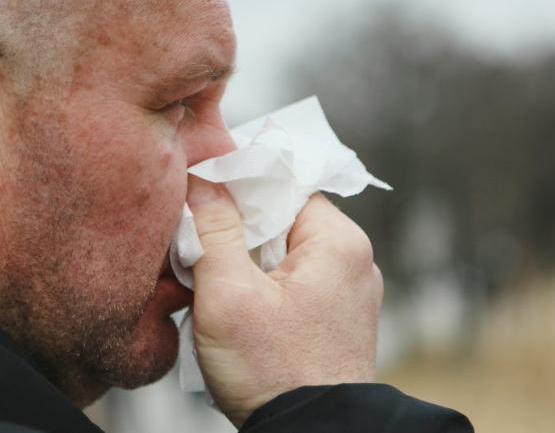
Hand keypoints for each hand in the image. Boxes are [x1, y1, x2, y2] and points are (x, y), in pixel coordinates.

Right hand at [187, 176, 382, 425]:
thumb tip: (203, 180)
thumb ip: (214, 230)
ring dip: (247, 263)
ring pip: (283, 253)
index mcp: (338, 242)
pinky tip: (240, 312)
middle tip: (202, 254)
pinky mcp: (335, 318)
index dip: (238, 188)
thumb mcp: (229, 296)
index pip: (283, 185)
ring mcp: (347, 292)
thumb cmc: (276, 375)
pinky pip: (293, 283)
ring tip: (219, 290)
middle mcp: (352, 261)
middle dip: (238, 233)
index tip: (202, 199)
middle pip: (282, 219)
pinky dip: (263, 288)